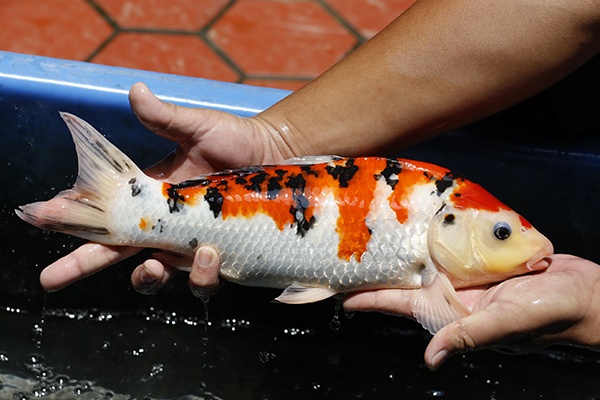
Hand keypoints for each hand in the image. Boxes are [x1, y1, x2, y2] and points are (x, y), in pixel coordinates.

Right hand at [39, 82, 291, 294]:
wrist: (278, 156)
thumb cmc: (236, 139)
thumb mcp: (198, 127)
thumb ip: (165, 118)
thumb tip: (135, 90)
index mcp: (151, 195)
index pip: (104, 211)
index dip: (73, 219)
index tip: (45, 217)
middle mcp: (164, 225)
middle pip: (114, 252)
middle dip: (79, 264)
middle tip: (51, 278)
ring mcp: (189, 243)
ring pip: (154, 274)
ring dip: (147, 275)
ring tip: (159, 262)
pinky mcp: (220, 256)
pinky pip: (200, 281)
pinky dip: (198, 275)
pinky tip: (208, 254)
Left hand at [344, 254, 599, 369]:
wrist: (583, 292)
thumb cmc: (549, 315)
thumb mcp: (507, 324)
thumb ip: (469, 336)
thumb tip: (431, 358)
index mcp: (449, 309)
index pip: (398, 304)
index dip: (368, 299)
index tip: (338, 294)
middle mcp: (451, 290)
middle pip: (404, 278)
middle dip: (376, 267)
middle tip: (345, 251)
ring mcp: (465, 271)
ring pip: (424, 256)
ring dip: (401, 247)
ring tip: (371, 230)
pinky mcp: (481, 256)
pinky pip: (451, 242)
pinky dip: (434, 232)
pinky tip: (416, 219)